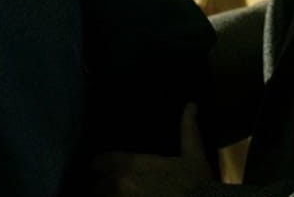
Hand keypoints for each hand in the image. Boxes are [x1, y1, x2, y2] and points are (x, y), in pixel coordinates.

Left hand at [91, 104, 215, 195]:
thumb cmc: (197, 185)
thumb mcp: (194, 156)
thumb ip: (188, 130)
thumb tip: (191, 105)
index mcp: (134, 165)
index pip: (100, 162)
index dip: (98, 166)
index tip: (98, 170)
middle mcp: (122, 183)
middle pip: (95, 186)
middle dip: (98, 186)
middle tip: (102, 186)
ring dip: (104, 196)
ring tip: (108, 195)